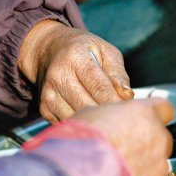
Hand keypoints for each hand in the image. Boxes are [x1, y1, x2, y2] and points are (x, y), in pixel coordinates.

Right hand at [18, 20, 133, 122]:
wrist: (50, 49)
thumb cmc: (84, 50)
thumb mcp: (106, 52)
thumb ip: (118, 74)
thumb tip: (127, 97)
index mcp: (75, 58)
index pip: (99, 87)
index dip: (116, 104)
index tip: (131, 114)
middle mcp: (58, 76)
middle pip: (87, 107)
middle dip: (107, 117)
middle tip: (124, 122)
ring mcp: (48, 94)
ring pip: (77, 119)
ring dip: (94, 123)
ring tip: (108, 122)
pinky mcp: (44, 109)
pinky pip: (67, 125)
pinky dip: (82, 126)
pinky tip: (91, 120)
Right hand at [74, 98, 173, 175]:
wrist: (79, 174)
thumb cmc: (82, 140)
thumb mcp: (90, 114)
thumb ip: (110, 115)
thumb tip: (110, 119)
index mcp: (144, 113)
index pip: (164, 108)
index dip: (154, 116)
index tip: (144, 123)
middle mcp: (158, 136)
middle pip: (161, 139)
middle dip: (147, 145)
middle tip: (124, 152)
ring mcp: (160, 165)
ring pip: (156, 166)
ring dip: (142, 169)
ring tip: (116, 174)